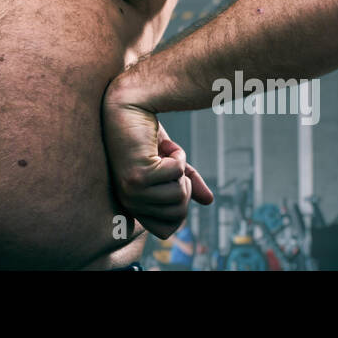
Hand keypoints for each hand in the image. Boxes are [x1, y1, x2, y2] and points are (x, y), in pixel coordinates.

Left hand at [102, 84, 212, 238]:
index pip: (167, 230)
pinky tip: (161, 145)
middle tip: (168, 163)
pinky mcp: (138, 176)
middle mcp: (129, 203)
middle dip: (183, 185)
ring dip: (179, 169)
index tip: (170, 180)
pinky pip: (177, 174)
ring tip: (162, 153)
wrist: (130, 106)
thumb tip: (209, 201)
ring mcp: (131, 191)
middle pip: (178, 213)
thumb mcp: (170, 164)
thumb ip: (187, 184)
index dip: (179, 205)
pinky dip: (178, 156)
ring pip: (179, 195)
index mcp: (133, 206)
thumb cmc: (146, 135)